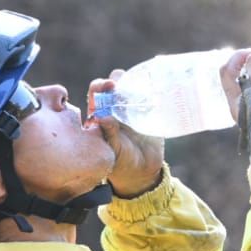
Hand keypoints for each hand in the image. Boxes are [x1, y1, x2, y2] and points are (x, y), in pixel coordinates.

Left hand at [86, 70, 165, 196]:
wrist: (143, 170)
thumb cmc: (122, 162)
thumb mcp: (114, 149)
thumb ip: (108, 133)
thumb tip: (102, 117)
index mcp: (100, 113)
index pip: (96, 93)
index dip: (99, 86)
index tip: (106, 86)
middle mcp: (115, 106)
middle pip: (114, 85)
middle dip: (116, 80)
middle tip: (121, 84)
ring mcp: (132, 107)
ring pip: (132, 87)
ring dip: (134, 83)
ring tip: (140, 88)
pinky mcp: (148, 110)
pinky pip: (149, 96)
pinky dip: (151, 91)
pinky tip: (154, 92)